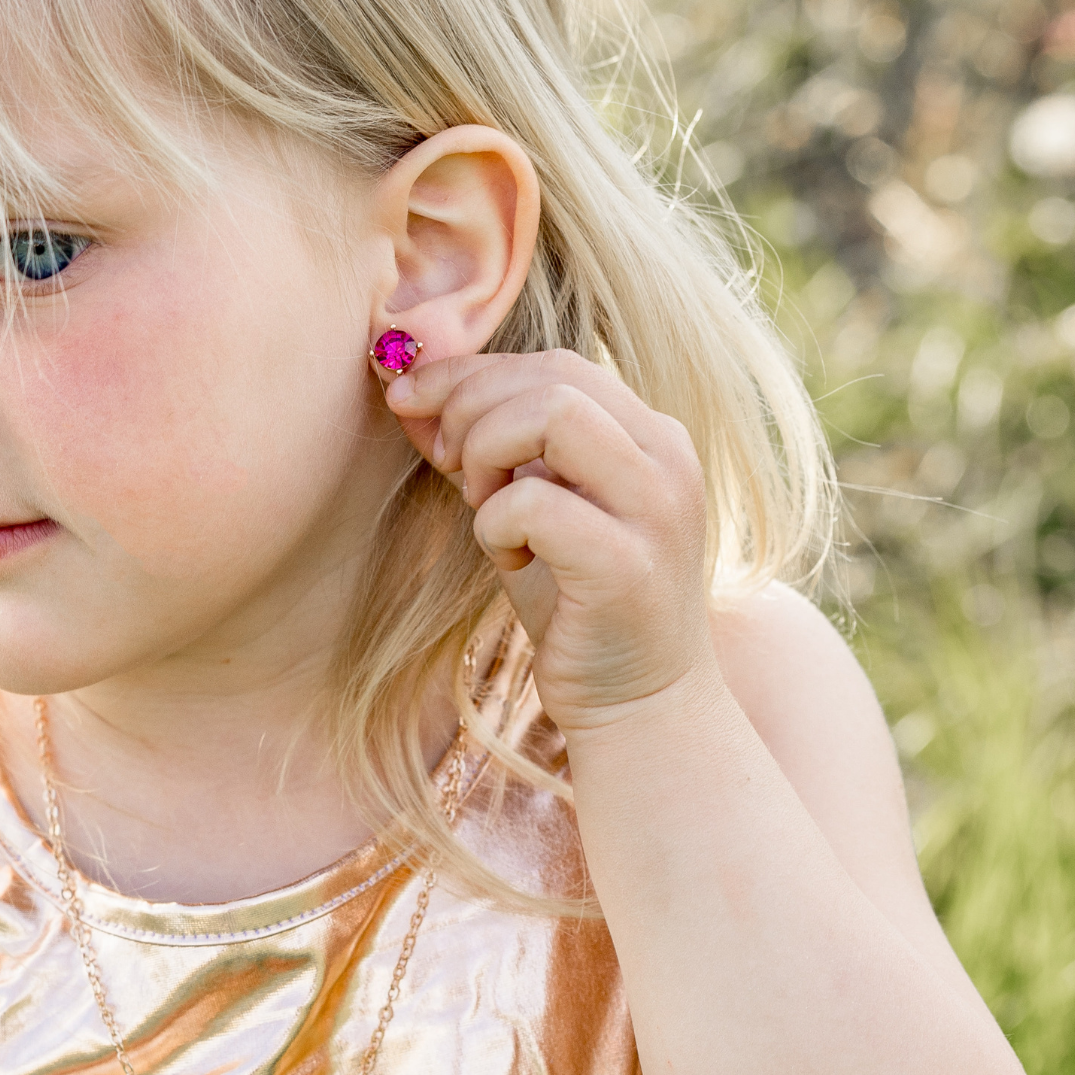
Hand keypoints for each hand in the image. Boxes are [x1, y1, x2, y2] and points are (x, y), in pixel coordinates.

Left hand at [385, 349, 716, 733]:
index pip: (555, 365)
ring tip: (483, 508)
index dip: (470, 373)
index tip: (409, 401)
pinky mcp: (627, 565)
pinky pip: (534, 501)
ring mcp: (656, 509)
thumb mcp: (527, 515)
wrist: (638, 709)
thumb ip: (485, 453)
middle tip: (446, 467)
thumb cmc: (577, 611)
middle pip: (551, 376)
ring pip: (552, 413)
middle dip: (469, 409)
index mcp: (650, 436)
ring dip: (488, 453)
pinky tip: (508, 561)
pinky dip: (495, 524)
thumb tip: (407, 394)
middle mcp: (667, 459)